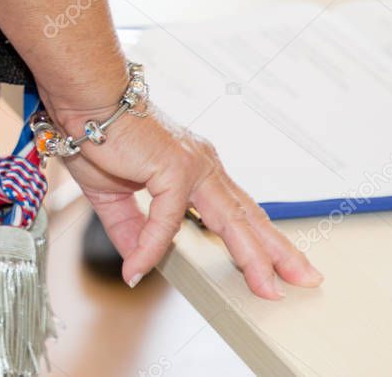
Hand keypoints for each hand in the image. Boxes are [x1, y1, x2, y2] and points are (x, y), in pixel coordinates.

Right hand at [52, 102, 323, 298]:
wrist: (85, 102)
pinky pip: (165, 221)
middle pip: (248, 216)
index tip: (278, 265)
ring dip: (251, 256)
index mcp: (195, 169)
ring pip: (231, 220)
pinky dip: (150, 247)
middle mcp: (203, 166)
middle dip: (277, 251)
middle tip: (306, 279)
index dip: (259, 238)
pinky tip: (138, 268)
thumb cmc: (100, 136)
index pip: (237, 210)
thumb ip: (132, 229)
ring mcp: (193, 166)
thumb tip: (138, 264)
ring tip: (268, 288)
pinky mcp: (174, 169)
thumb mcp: (114, 195)